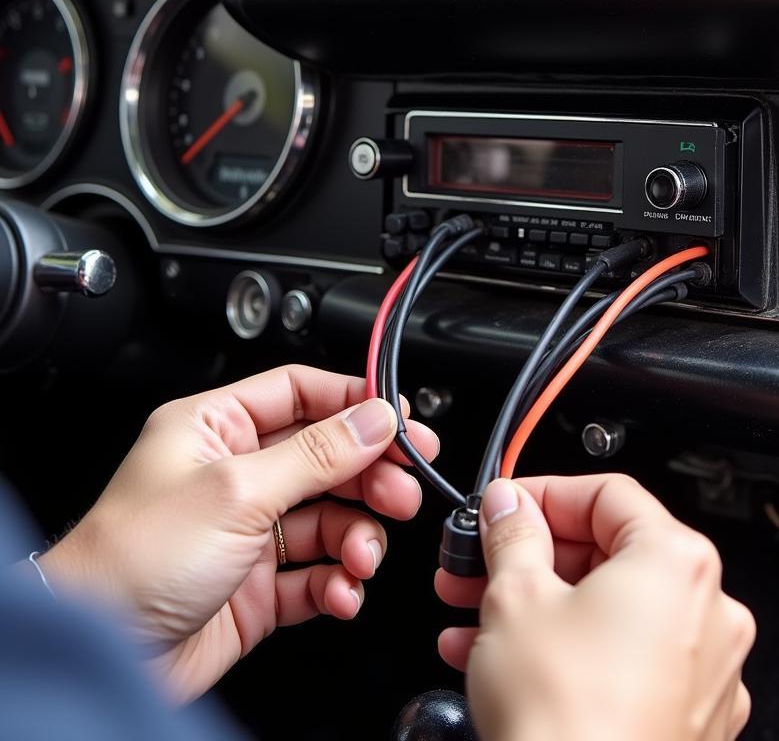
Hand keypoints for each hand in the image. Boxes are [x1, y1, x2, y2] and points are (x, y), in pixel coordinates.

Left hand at [39, 365, 438, 702]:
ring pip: (331, 518)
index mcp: (215, 428)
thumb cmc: (132, 562)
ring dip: (359, 536)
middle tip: (404, 489)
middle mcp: (235, 474)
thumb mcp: (237, 491)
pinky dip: (339, 582)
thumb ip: (317, 454)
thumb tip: (376, 418)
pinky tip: (342, 591)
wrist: (99, 661)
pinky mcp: (260, 586)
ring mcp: (249, 531)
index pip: (300, 393)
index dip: (354, 402)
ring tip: (363, 556)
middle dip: (371, 474)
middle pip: (327, 456)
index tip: (400, 419)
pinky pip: (319, 573)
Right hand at [435, 475, 753, 740]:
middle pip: (609, 553)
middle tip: (481, 562)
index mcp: (676, 562)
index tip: (504, 507)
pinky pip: (624, 660)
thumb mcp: (515, 597)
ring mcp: (705, 672)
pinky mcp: (688, 720)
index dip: (543, 493)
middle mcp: (708, 611)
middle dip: (532, 557)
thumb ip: (512, 534)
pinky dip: (571, 650)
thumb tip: (509, 507)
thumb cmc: (566, 720)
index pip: (606, 494)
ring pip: (610, 611)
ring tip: (477, 616)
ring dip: (539, 606)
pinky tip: (509, 661)